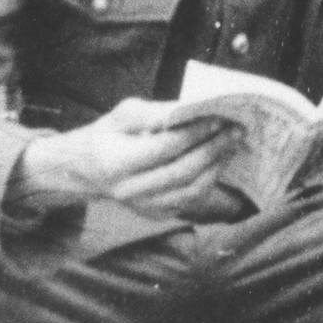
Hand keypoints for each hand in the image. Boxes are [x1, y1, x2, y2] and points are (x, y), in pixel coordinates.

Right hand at [11, 98, 241, 222]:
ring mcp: (143, 207)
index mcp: (116, 163)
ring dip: (217, 165)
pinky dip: (210, 178)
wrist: (86, 172)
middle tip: (236, 129)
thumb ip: (155, 112)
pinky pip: (190, 199)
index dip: (194, 132)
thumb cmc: (108, 136)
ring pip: (191, 190)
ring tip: (233, 142)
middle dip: (213, 148)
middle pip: (182, 171)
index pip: (165, 148)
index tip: (218, 117)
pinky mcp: (157, 214)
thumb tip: (189, 109)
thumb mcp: (123, 115)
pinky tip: (220, 158)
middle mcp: (129, 191)